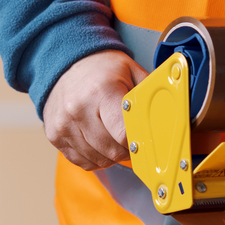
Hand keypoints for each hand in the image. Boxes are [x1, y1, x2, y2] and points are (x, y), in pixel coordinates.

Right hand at [43, 50, 147, 169]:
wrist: (65, 62)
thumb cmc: (102, 69)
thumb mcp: (131, 71)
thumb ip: (149, 94)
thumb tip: (169, 115)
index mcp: (101, 91)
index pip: (123, 134)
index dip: (138, 142)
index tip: (145, 140)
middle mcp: (78, 109)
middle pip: (112, 151)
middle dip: (127, 150)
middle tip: (131, 138)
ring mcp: (63, 124)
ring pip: (98, 160)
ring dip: (111, 155)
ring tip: (114, 137)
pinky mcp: (54, 135)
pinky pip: (82, 162)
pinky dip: (95, 158)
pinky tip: (99, 142)